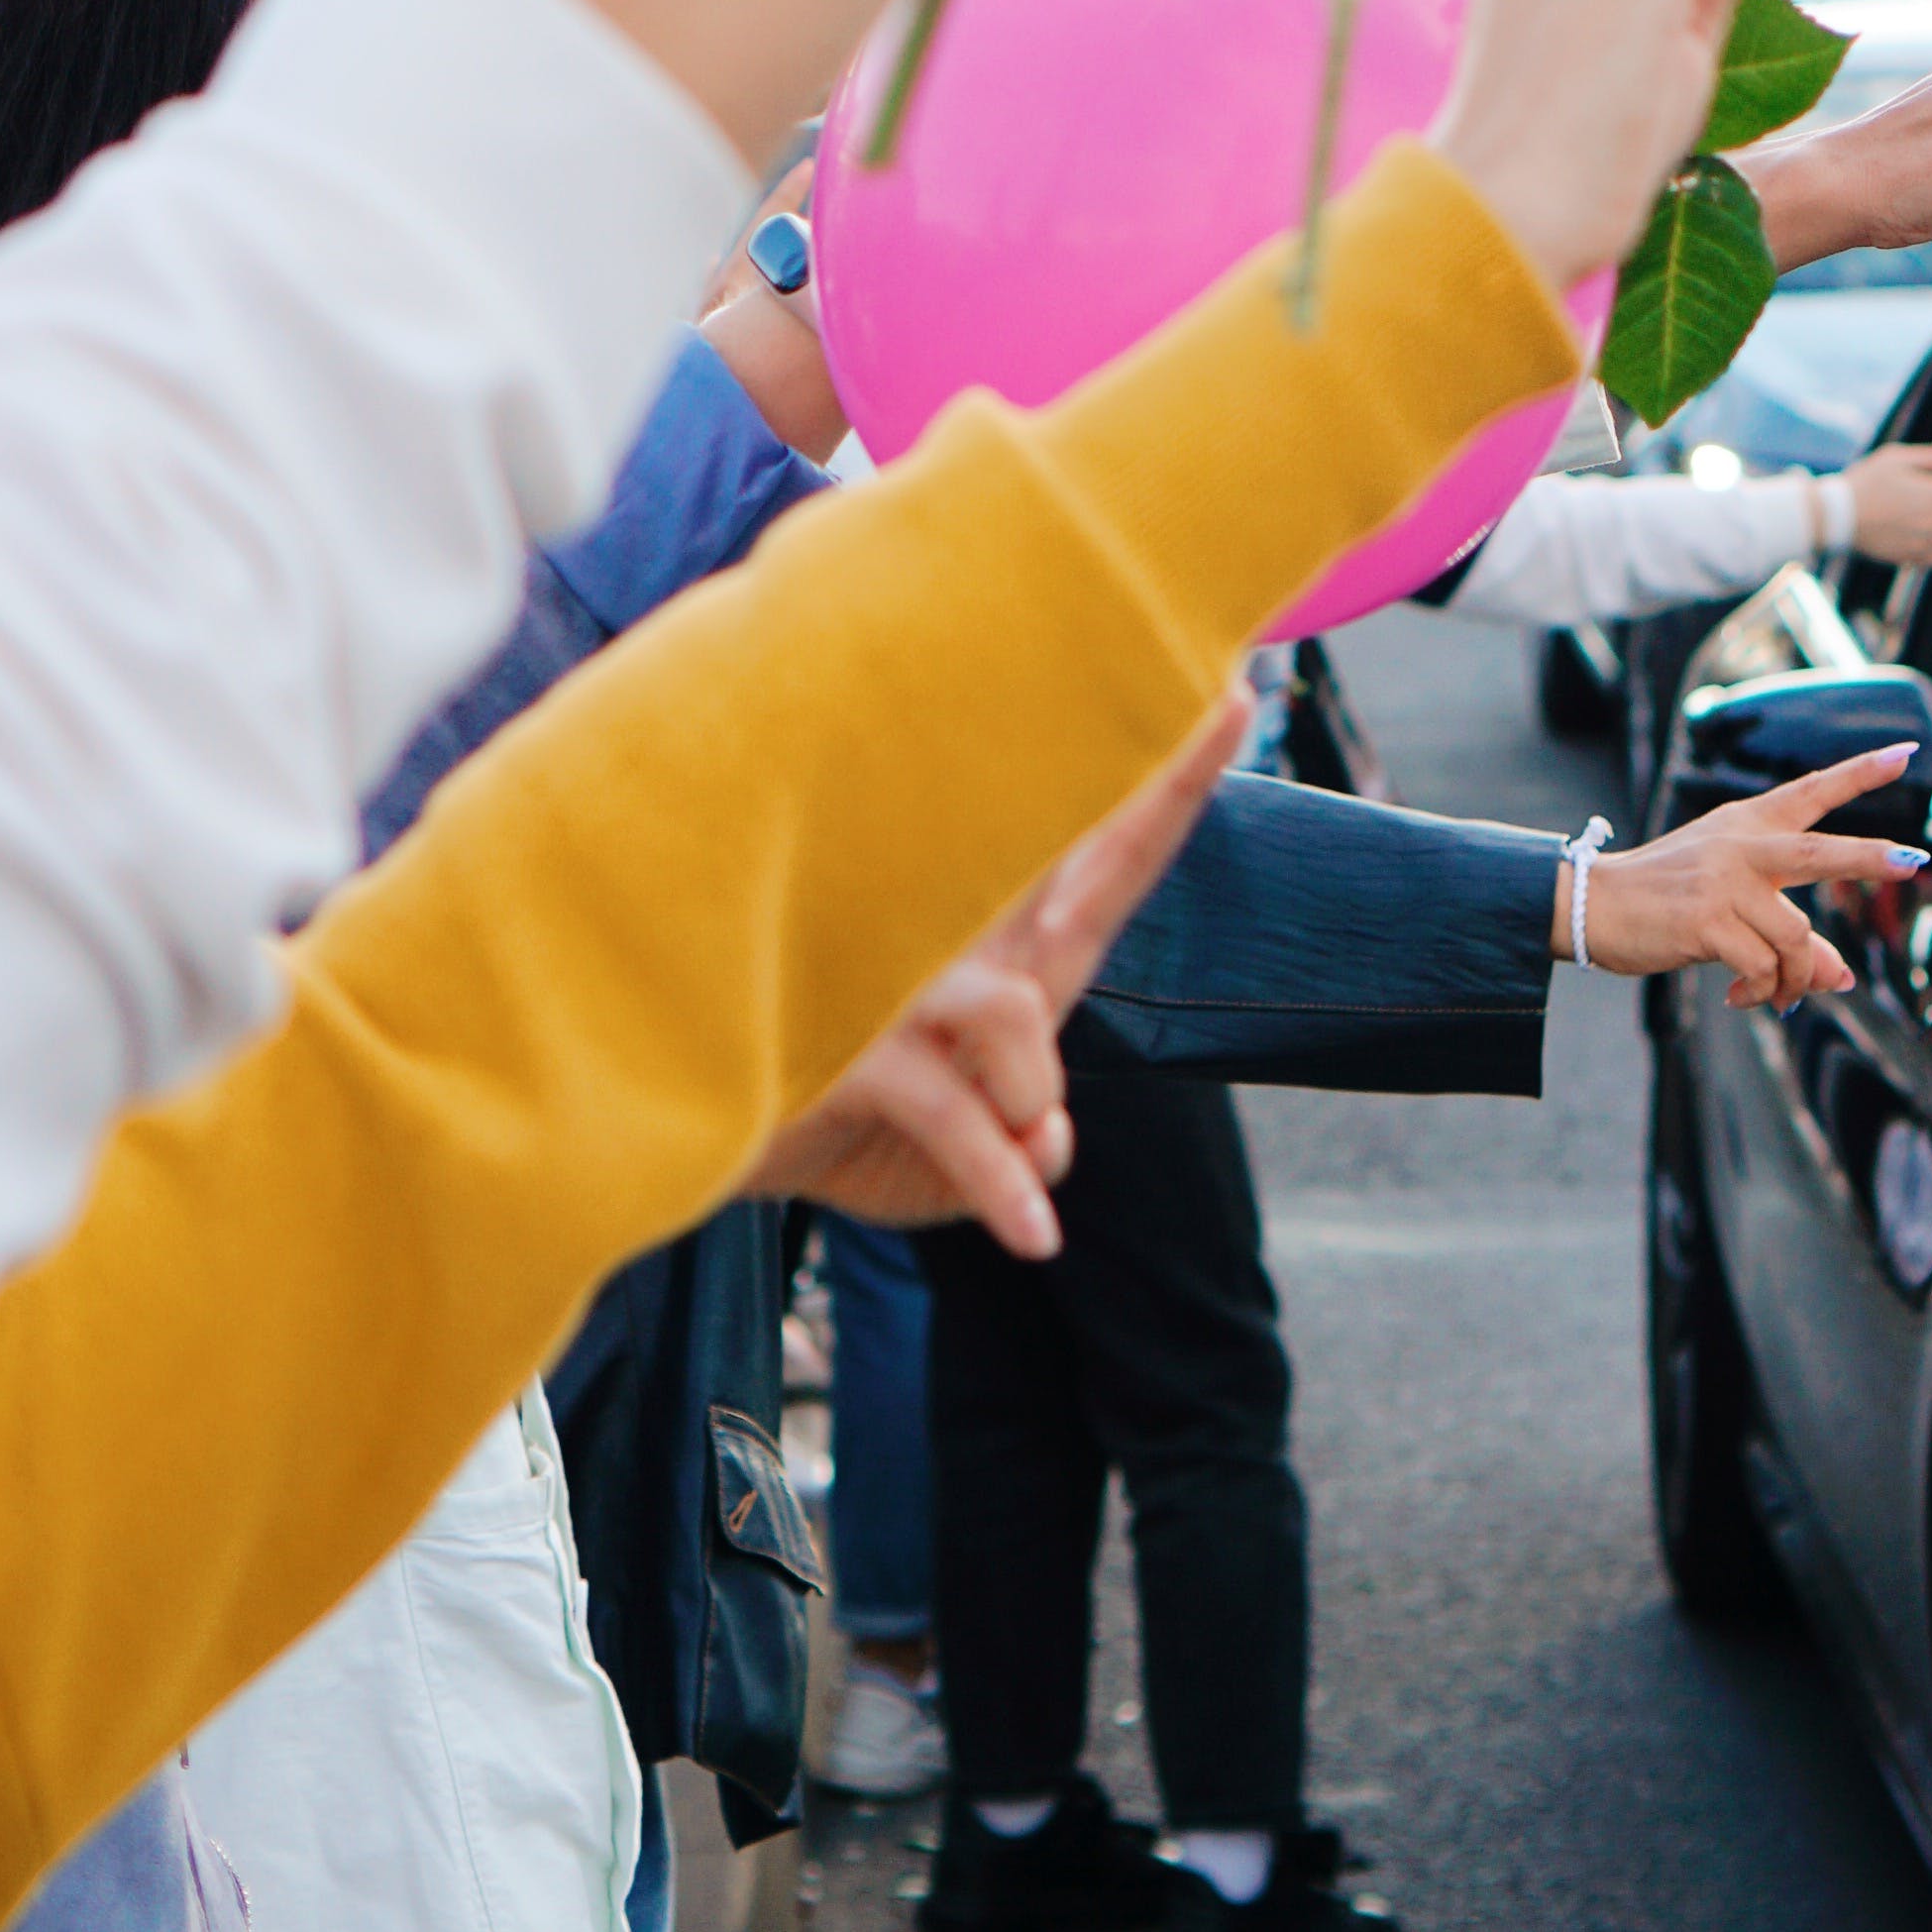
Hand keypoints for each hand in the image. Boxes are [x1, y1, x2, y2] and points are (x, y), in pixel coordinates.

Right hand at [736, 695, 1249, 1247]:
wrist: (695, 1129)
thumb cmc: (827, 1124)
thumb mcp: (953, 1160)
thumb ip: (1019, 1142)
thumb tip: (1051, 1142)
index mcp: (993, 945)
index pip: (1102, 860)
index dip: (1169, 785)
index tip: (1237, 696)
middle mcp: (952, 931)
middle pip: (1079, 857)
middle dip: (1161, 784)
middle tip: (1235, 696)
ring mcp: (896, 971)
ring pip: (1019, 1017)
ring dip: (1026, 1105)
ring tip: (1005, 1161)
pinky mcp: (849, 1037)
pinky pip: (962, 1110)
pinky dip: (1001, 1182)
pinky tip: (1032, 1235)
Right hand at [1575, 746, 1919, 1007]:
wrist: (1594, 905)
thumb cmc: (1664, 898)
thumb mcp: (1729, 899)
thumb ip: (1787, 928)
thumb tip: (1840, 974)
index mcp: (1747, 824)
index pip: (1812, 791)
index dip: (1861, 773)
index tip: (1907, 751)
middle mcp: (1742, 845)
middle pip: (1821, 852)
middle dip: (1871, 857)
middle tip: (1913, 860)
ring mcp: (1725, 881)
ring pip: (1796, 940)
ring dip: (1794, 980)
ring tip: (1773, 994)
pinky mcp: (1709, 920)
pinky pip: (1763, 967)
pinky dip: (1761, 991)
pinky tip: (1739, 995)